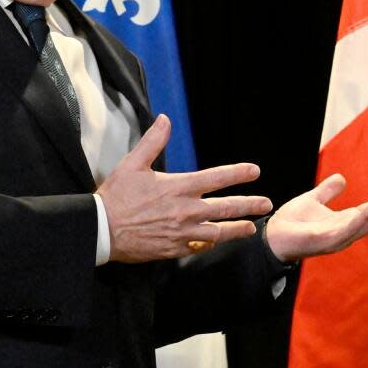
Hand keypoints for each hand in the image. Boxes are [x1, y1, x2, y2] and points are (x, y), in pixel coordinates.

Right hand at [99, 115, 272, 261]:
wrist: (101, 230)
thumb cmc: (116, 196)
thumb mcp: (132, 164)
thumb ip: (152, 142)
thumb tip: (165, 119)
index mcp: (179, 187)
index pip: (216, 177)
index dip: (238, 173)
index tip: (255, 171)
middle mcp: (186, 210)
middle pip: (226, 207)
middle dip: (249, 205)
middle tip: (266, 203)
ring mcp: (182, 232)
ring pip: (218, 232)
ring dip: (238, 229)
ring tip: (251, 228)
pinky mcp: (174, 249)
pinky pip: (199, 246)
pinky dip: (210, 243)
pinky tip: (217, 241)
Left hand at [264, 174, 367, 260]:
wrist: (272, 236)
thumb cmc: (291, 222)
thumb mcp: (313, 200)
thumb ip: (328, 191)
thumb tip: (342, 178)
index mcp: (344, 221)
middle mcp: (345, 231)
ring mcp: (337, 238)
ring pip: (365, 225)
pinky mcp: (326, 241)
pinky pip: (347, 230)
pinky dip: (361, 219)